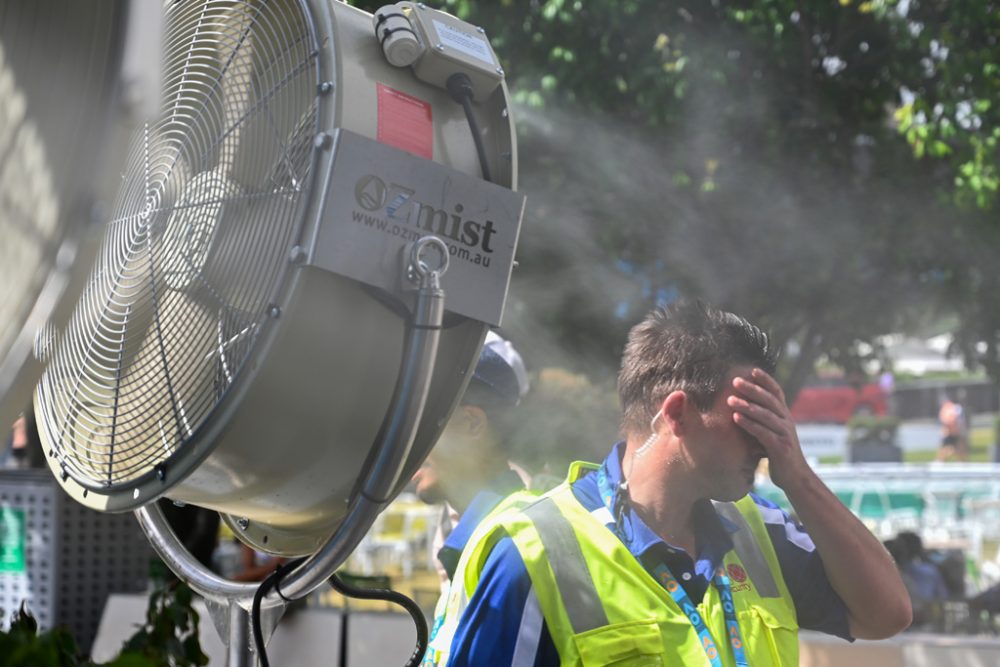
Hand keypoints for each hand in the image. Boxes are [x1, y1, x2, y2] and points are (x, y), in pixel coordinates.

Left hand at [727, 368, 809, 489]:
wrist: (795, 477)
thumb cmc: (779, 454)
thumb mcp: (773, 432)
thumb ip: (764, 420)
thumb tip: (744, 406)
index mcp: (785, 415)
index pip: (777, 392)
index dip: (766, 380)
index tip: (752, 369)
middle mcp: (787, 421)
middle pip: (769, 400)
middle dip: (752, 389)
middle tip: (735, 381)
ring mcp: (785, 434)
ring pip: (765, 415)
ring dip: (746, 406)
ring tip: (729, 400)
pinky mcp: (780, 447)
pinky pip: (763, 432)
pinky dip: (749, 424)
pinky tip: (736, 418)